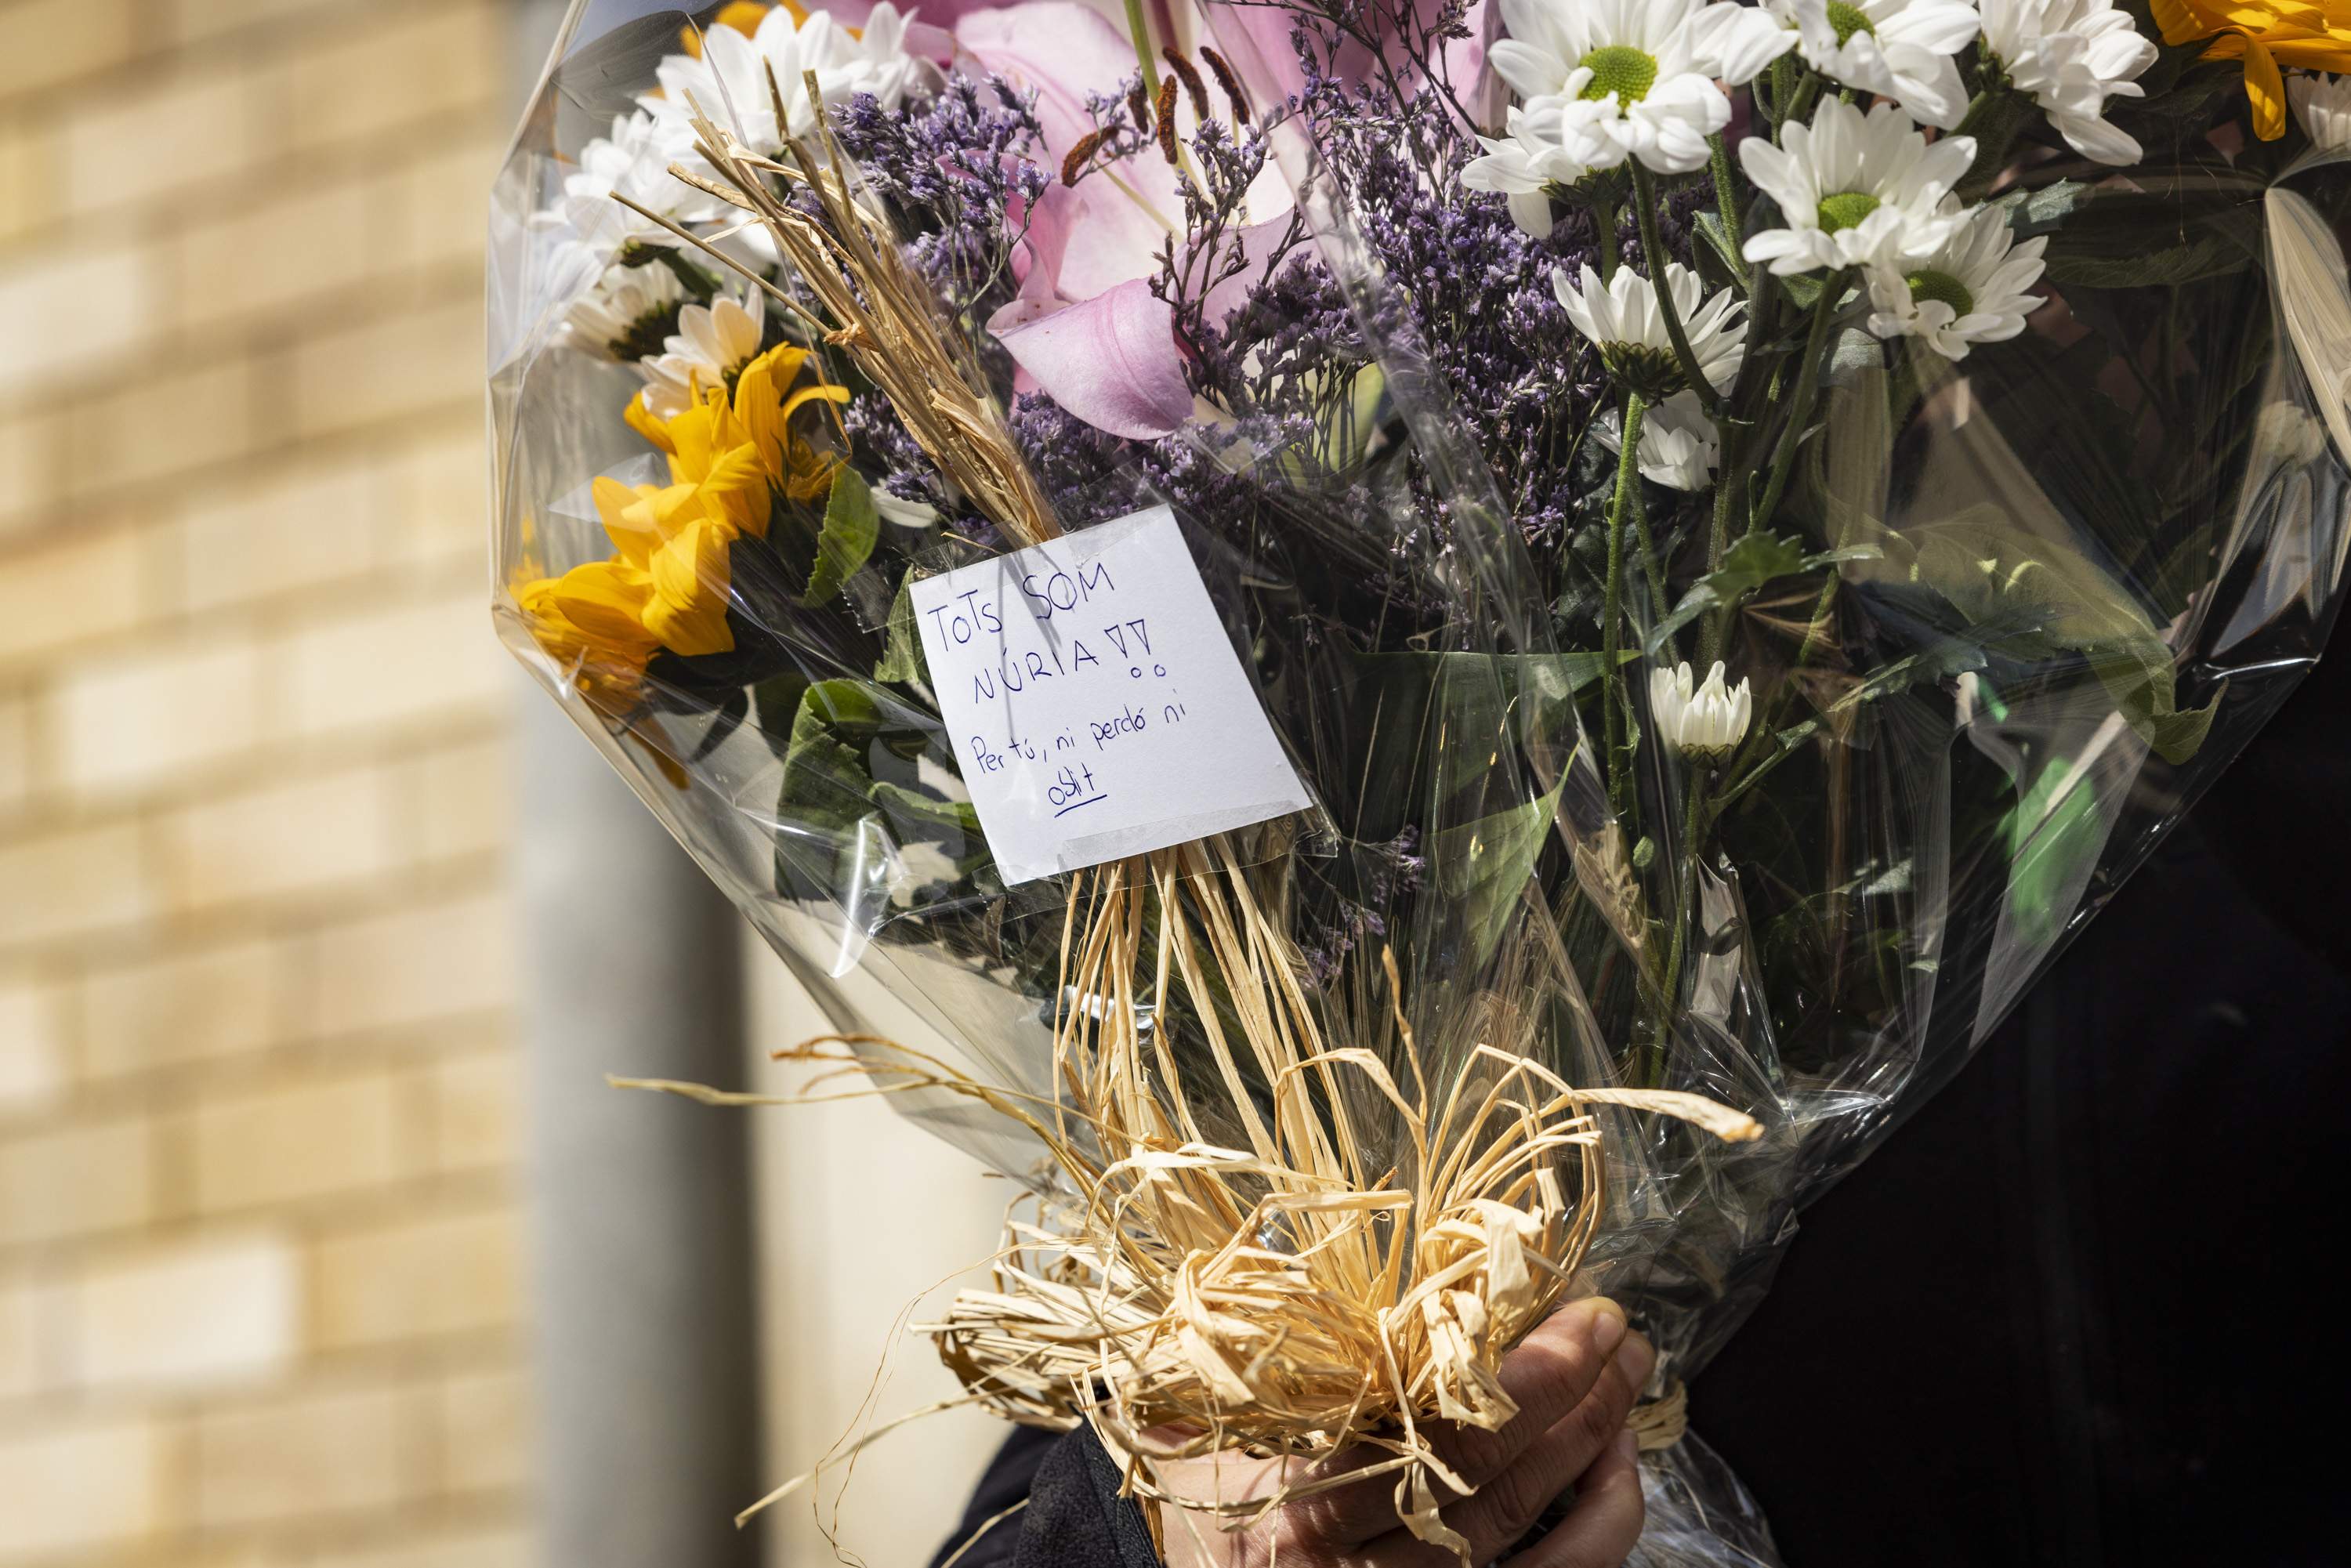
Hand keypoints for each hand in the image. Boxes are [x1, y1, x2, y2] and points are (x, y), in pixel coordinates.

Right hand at [1154, 1296, 1653, 1566]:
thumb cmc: (1187, 1500)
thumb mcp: (1191, 1427)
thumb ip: (1240, 1353)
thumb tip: (1271, 1252)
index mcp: (1299, 1493)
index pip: (1429, 1426)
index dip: (1515, 1371)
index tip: (1564, 1307)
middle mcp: (1356, 1559)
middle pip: (1488, 1470)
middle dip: (1569, 1389)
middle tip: (1614, 1323)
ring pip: (1524, 1522)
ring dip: (1593, 1442)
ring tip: (1628, 1373)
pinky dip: (1596, 1528)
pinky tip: (1618, 1466)